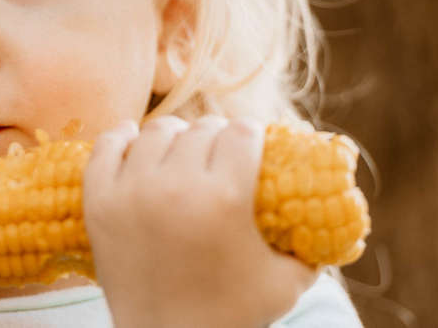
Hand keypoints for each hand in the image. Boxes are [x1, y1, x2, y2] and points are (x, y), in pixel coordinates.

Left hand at [84, 116, 317, 327]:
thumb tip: (339, 206)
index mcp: (225, 198)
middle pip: (201, 129)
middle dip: (216, 136)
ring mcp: (131, 191)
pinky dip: (122, 139)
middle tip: (218, 153)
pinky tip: (136, 145)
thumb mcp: (289, 281)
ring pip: (157, 132)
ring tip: (181, 153)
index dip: (251, 135)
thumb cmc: (233, 315)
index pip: (242, 132)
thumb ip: (315, 241)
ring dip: (174, 137)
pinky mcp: (98, 201)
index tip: (250, 144)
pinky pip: (107, 145)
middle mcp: (176, 186)